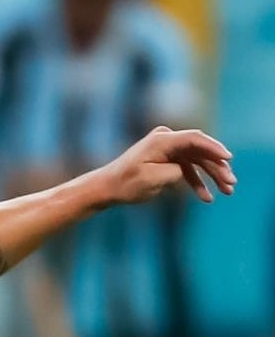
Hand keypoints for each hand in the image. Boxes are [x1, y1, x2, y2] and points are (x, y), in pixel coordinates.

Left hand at [103, 126, 236, 206]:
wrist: (106, 188)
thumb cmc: (125, 184)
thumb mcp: (153, 180)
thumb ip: (175, 171)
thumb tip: (186, 169)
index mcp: (162, 140)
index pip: (195, 139)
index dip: (214, 148)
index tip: (229, 159)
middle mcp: (166, 140)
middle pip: (200, 151)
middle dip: (217, 168)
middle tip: (231, 184)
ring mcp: (167, 149)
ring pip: (197, 161)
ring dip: (211, 176)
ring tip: (226, 191)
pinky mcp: (166, 160)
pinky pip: (187, 169)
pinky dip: (196, 181)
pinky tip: (206, 197)